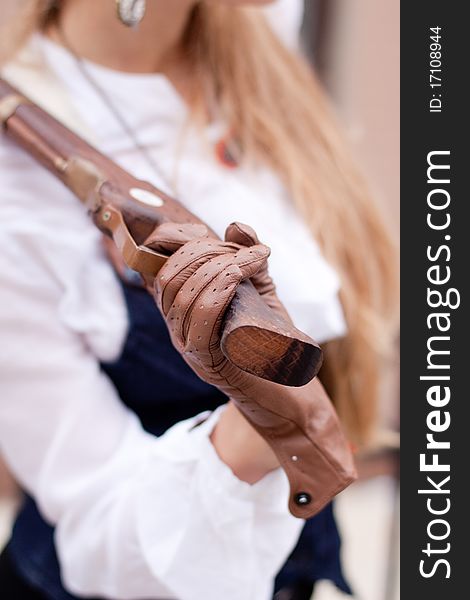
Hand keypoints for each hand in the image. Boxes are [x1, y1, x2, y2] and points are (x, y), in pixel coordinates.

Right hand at [145, 222, 356, 517]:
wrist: (289, 389)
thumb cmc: (271, 338)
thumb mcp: (260, 290)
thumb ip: (249, 259)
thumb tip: (236, 226)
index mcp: (182, 307)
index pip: (159, 266)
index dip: (170, 239)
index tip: (201, 229)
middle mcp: (177, 326)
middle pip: (172, 276)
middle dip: (205, 251)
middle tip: (242, 251)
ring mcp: (187, 345)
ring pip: (185, 294)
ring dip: (219, 267)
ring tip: (252, 261)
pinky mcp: (206, 362)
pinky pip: (200, 320)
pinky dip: (218, 291)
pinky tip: (239, 279)